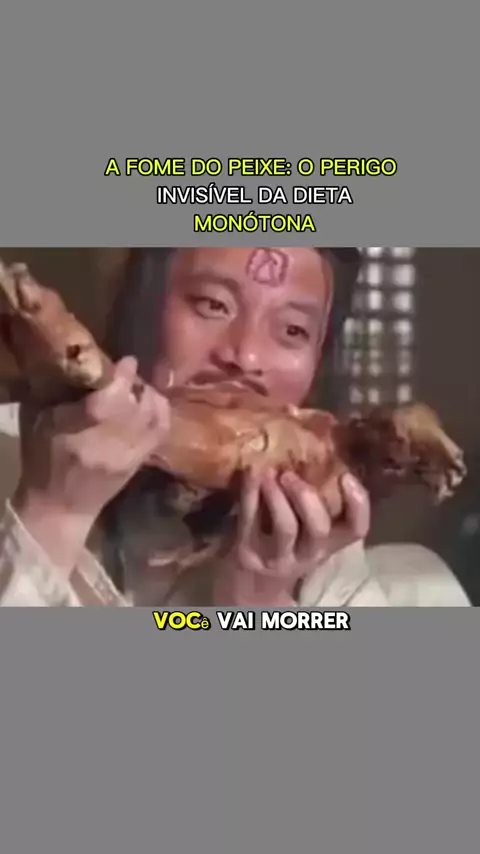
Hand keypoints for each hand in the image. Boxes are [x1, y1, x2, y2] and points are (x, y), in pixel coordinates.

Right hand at [12, 357, 169, 572]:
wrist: (60, 507)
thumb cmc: (44, 461)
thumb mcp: (39, 422)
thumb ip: (61, 393)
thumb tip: (83, 364)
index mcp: (80, 429)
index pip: (111, 396)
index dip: (125, 374)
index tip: (128, 360)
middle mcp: (109, 441)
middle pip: (137, 404)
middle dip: (138, 383)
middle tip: (130, 374)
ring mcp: (129, 453)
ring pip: (153, 416)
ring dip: (150, 396)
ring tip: (140, 389)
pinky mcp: (140, 462)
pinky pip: (161, 432)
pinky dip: (162, 413)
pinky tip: (154, 404)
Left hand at [214, 468, 369, 605]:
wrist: (248, 584)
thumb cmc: (283, 543)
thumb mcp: (306, 529)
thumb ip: (315, 500)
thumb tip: (318, 447)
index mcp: (329, 543)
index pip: (356, 529)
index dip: (358, 504)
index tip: (347, 476)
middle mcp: (309, 554)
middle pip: (319, 529)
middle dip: (308, 498)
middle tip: (291, 474)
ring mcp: (278, 557)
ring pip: (286, 528)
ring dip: (278, 496)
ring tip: (269, 472)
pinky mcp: (248, 553)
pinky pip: (251, 522)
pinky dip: (250, 495)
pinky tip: (251, 475)